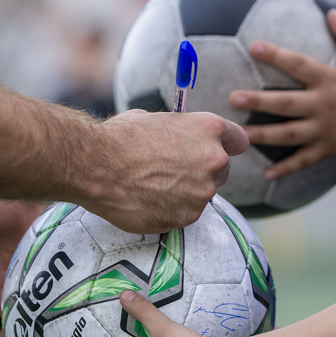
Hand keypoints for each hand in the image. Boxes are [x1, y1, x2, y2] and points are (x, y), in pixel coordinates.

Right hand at [84, 110, 248, 232]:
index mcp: (208, 129)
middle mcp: (213, 160)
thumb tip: (177, 136)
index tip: (219, 150)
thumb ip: (178, 131)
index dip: (227, 145)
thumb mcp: (155, 119)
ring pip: (202, 193)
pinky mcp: (188, 217)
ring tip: (153, 186)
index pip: (238, 139)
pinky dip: (171, 209)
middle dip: (203, 171)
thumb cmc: (120, 138)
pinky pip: (185, 213)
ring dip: (185, 192)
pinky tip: (148, 199)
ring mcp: (202, 191)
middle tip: (174, 171)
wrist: (97, 167)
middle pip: (222, 169)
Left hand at [230, 9, 335, 176]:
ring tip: (239, 134)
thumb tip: (332, 11)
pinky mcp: (329, 148)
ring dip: (263, 135)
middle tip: (234, 98)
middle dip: (259, 101)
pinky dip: (287, 168)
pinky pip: (305, 160)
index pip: (298, 65)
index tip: (254, 46)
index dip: (276, 55)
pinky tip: (267, 174)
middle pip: (286, 103)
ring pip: (289, 134)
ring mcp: (325, 129)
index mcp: (329, 80)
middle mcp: (323, 105)